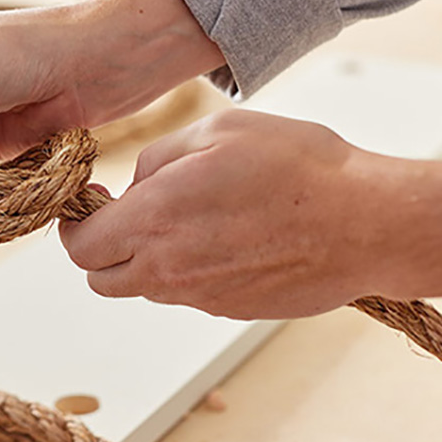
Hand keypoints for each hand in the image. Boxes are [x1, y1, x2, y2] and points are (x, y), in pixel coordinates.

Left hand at [59, 109, 441, 319]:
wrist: (366, 224)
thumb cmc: (297, 168)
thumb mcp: (216, 132)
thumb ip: (156, 158)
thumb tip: (134, 186)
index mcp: (153, 223)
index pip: (79, 246)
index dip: (75, 224)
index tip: (90, 202)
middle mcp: (169, 270)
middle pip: (101, 278)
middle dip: (102, 248)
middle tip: (127, 214)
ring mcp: (201, 297)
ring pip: (145, 287)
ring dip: (146, 258)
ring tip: (189, 217)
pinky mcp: (231, 309)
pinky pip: (188, 294)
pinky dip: (188, 270)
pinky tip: (226, 236)